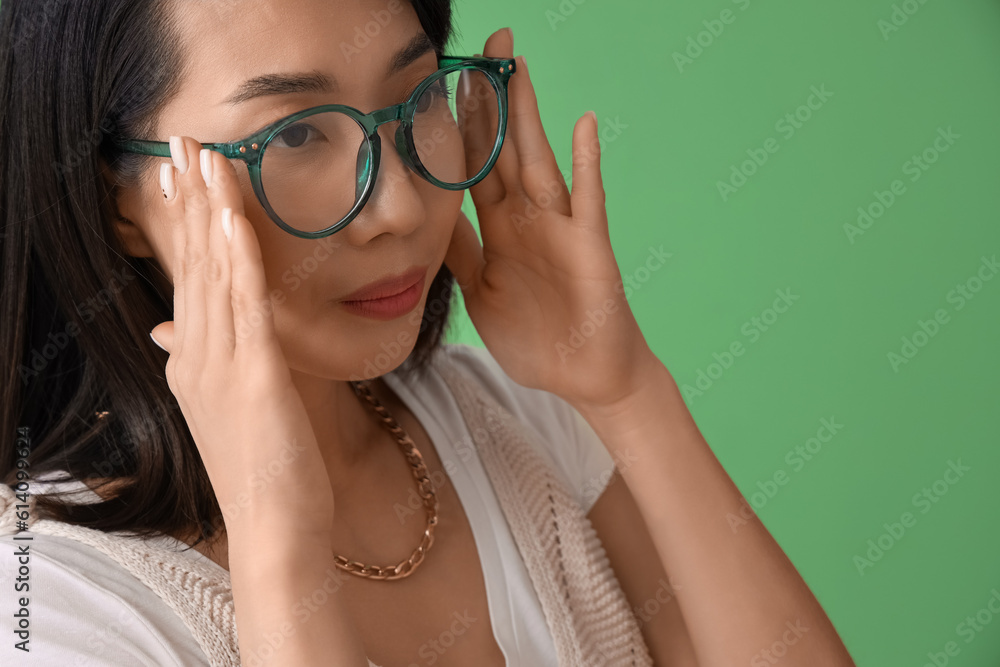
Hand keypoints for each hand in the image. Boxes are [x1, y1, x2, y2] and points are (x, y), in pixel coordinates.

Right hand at [150, 136, 335, 542]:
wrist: (273, 527)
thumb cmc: (261, 470)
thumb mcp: (225, 409)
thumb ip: (203, 364)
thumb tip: (170, 332)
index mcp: (193, 362)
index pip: (187, 278)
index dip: (183, 224)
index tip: (178, 178)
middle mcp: (197, 357)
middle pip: (192, 263)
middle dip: (188, 199)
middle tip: (181, 143)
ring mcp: (221, 365)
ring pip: (213, 272)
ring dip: (211, 209)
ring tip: (205, 156)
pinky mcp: (254, 376)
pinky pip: (245, 303)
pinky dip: (239, 255)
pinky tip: (236, 214)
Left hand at [444, 28, 657, 412]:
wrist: (584, 377)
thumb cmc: (537, 338)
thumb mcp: (481, 295)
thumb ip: (461, 256)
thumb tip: (429, 221)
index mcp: (498, 231)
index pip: (473, 168)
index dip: (457, 128)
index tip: (441, 84)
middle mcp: (527, 219)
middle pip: (503, 150)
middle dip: (493, 101)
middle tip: (484, 48)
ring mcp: (560, 228)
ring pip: (538, 160)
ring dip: (528, 116)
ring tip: (518, 67)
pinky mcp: (590, 246)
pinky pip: (589, 198)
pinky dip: (587, 162)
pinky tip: (583, 124)